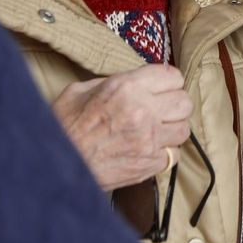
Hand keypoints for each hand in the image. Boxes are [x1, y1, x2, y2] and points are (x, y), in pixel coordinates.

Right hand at [51, 64, 192, 191]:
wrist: (57, 166)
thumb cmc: (64, 128)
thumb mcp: (80, 91)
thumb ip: (112, 83)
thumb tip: (134, 82)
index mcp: (126, 88)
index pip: (172, 76)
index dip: (167, 80)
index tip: (161, 86)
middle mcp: (143, 111)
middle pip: (185, 101)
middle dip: (175, 103)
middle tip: (161, 107)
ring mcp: (149, 140)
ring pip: (185, 129)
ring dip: (173, 128)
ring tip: (157, 129)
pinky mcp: (150, 164)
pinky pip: (174, 154)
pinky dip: (165, 152)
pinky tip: (149, 149)